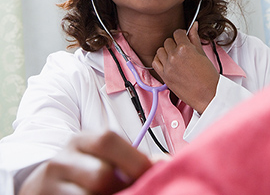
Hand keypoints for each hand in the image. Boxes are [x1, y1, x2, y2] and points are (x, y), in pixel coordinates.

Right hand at [19, 131, 151, 194]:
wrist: (43, 189)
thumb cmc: (83, 173)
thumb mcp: (103, 159)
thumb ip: (132, 160)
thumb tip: (165, 162)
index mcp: (81, 141)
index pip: (107, 140)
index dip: (134, 159)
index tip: (152, 173)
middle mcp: (62, 160)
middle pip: (101, 174)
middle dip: (123, 186)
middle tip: (135, 190)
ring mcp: (49, 185)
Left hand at [152, 22, 219, 113]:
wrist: (208, 94)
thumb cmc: (208, 76)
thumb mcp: (202, 54)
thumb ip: (195, 38)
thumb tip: (194, 25)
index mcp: (185, 49)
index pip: (177, 33)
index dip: (182, 35)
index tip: (184, 38)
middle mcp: (174, 56)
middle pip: (168, 41)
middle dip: (175, 43)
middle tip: (182, 50)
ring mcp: (167, 66)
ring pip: (160, 50)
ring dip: (167, 51)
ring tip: (176, 57)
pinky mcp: (164, 76)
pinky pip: (155, 62)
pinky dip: (159, 60)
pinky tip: (167, 62)